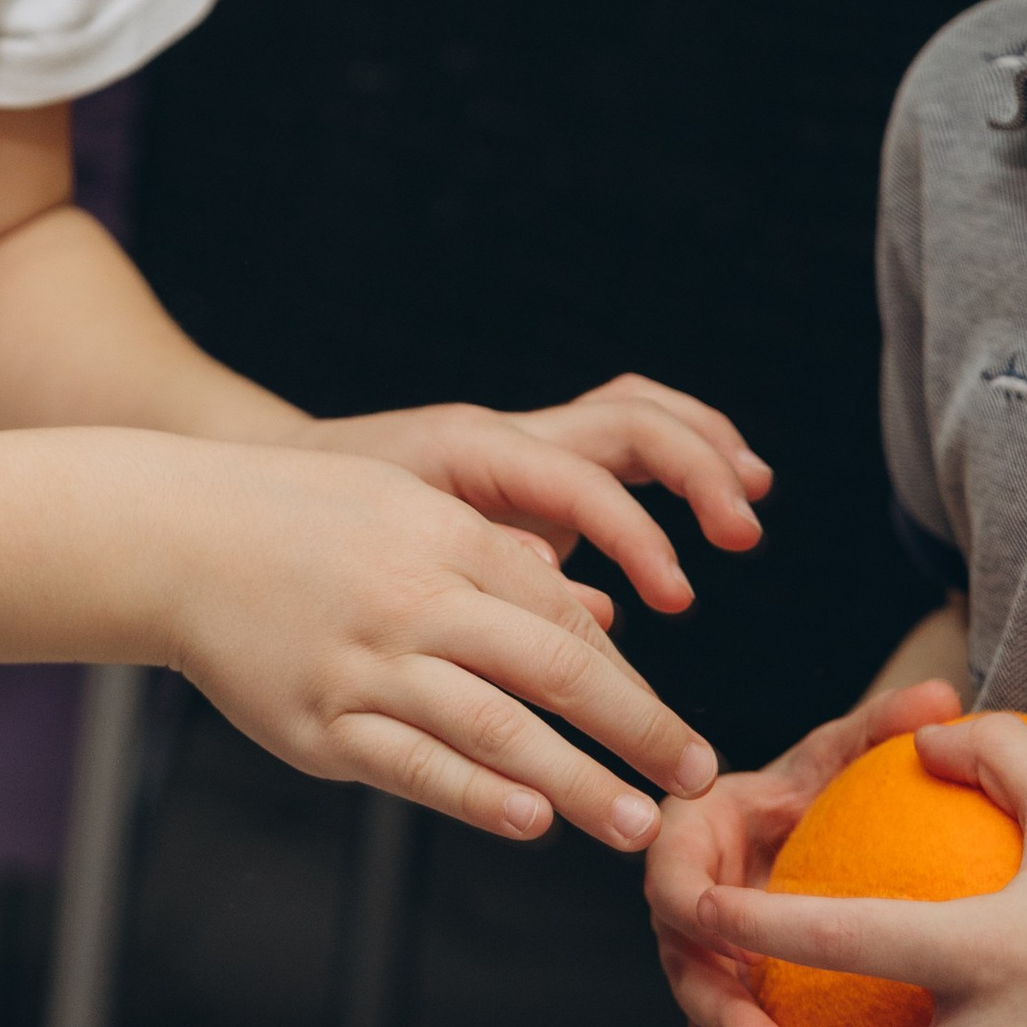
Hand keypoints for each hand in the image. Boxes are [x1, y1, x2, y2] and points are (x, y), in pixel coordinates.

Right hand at [172, 444, 720, 853]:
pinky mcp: (319, 727)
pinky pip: (413, 767)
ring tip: (636, 824)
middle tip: (695, 776)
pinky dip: (477, 797)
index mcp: (440, 538)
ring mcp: (363, 667)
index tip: (673, 726)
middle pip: (552, 669)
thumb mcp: (402, 504)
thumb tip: (590, 615)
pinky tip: (530, 821)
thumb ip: (493, 557)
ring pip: (494, 730)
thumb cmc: (298, 518)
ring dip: (578, 782)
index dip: (629, 674)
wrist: (173, 538)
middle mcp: (410, 601)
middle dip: (637, 729)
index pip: (560, 611)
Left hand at [322, 372, 769, 620]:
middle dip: (697, 466)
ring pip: (634, 415)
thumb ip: (487, 581)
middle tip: (743, 529)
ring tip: (751, 495)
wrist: (276, 486)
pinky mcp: (533, 472)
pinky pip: (619, 449)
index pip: (584, 479)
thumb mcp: (392, 561)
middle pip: (629, 419)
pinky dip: (675, 466)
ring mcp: (525, 447)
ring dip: (701, 448)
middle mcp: (509, 437)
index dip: (639, 539)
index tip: (677, 600)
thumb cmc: (328, 535)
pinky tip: (713, 510)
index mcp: (475, 453)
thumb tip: (591, 612)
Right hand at [644, 676, 963, 1026]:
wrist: (808, 831)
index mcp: (693, 838)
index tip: (716, 930)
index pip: (669, 871)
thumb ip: (879, 726)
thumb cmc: (819, 788)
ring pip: (702, 1025)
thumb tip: (940, 698)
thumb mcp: (841, 756)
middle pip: (682, 964)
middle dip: (717, 1012)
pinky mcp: (730, 1006)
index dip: (684, 903)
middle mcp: (688, 907)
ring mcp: (705, 964)